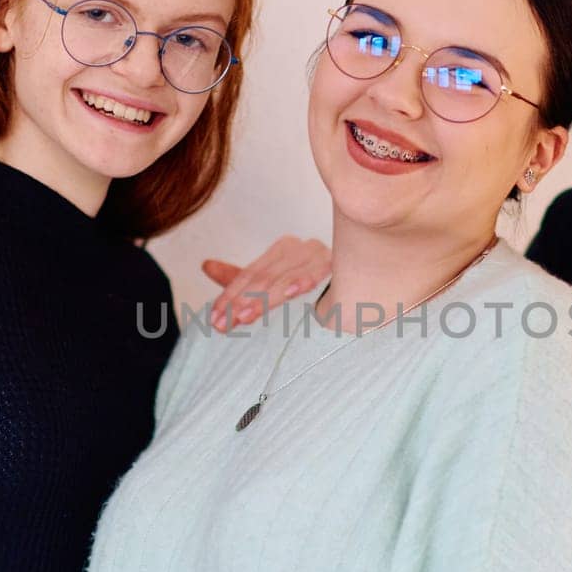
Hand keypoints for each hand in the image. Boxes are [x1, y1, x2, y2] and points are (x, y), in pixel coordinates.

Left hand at [203, 235, 331, 330]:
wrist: (365, 285)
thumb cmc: (314, 289)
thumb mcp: (271, 284)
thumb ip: (241, 278)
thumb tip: (206, 265)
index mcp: (283, 250)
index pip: (249, 274)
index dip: (229, 296)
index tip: (215, 320)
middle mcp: (301, 247)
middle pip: (263, 277)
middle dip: (240, 301)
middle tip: (223, 324)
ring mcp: (322, 255)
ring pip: (284, 278)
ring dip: (263, 299)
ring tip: (244, 317)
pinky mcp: (341, 265)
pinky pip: (319, 273)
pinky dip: (304, 280)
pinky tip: (293, 291)